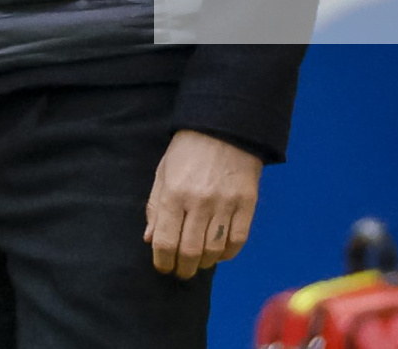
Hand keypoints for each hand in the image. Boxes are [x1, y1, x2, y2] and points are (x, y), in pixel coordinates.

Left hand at [144, 129, 262, 279]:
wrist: (225, 126)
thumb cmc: (188, 150)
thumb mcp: (163, 172)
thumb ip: (155, 207)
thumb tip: (149, 240)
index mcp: (173, 193)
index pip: (165, 241)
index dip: (162, 262)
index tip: (163, 267)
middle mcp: (199, 202)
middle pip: (189, 252)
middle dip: (183, 269)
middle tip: (181, 271)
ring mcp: (225, 204)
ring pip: (214, 251)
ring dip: (204, 263)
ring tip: (199, 262)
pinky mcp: (247, 204)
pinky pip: (238, 241)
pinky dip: (228, 254)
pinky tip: (220, 251)